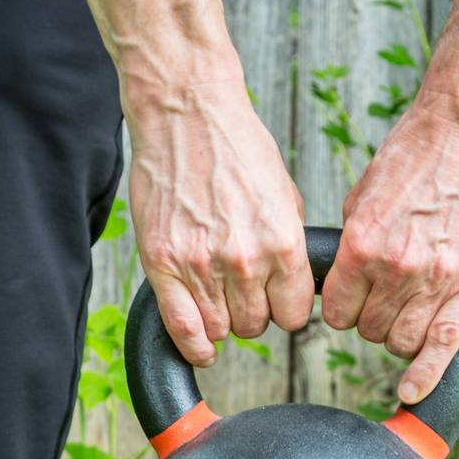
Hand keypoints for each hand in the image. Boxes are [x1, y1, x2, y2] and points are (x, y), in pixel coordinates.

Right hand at [127, 82, 311, 366]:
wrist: (187, 111)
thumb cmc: (235, 145)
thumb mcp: (284, 193)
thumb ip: (289, 244)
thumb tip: (295, 283)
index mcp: (282, 243)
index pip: (293, 316)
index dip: (284, 310)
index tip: (275, 301)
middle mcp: (244, 260)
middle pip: (255, 326)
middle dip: (252, 313)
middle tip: (241, 289)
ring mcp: (201, 264)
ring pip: (220, 329)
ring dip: (221, 319)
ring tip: (216, 293)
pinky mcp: (163, 263)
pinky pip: (182, 327)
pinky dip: (193, 345)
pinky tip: (201, 347)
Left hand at [322, 97, 458, 404]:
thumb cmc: (415, 156)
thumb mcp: (363, 196)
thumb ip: (352, 245)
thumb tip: (339, 280)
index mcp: (362, 245)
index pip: (337, 311)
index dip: (341, 309)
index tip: (350, 301)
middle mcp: (397, 268)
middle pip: (368, 330)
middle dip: (369, 319)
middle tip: (381, 297)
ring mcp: (436, 279)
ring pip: (401, 341)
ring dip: (397, 334)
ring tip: (406, 310)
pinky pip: (443, 345)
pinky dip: (426, 375)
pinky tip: (412, 391)